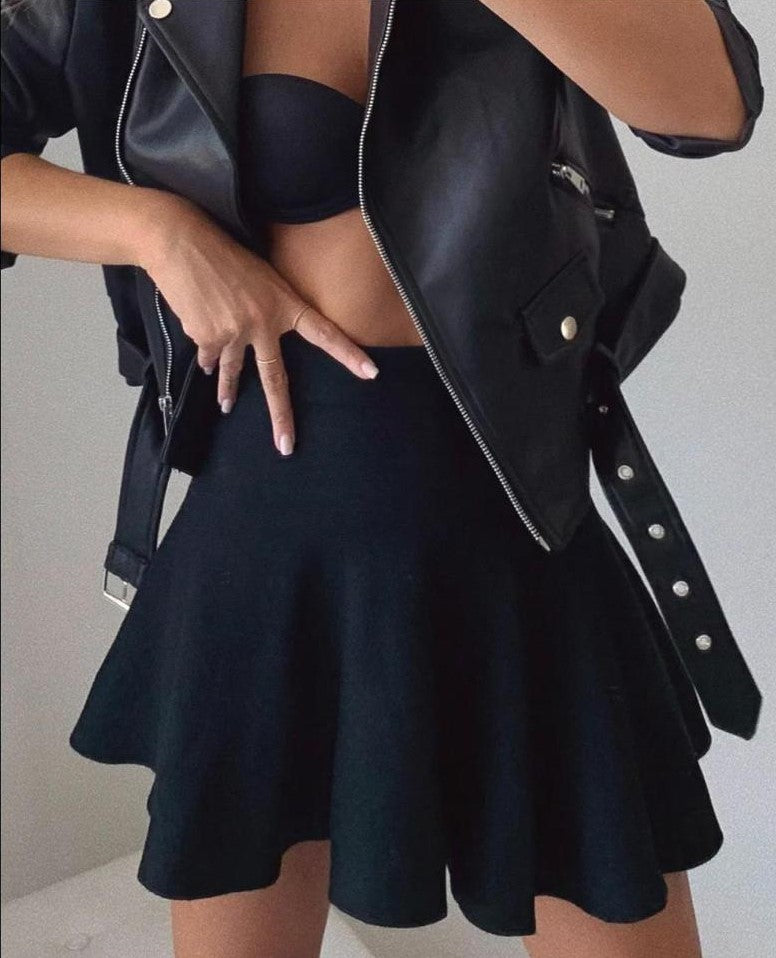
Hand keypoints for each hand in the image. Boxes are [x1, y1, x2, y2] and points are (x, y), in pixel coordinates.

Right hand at [139, 193, 379, 455]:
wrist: (181, 244)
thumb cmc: (224, 254)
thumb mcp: (261, 275)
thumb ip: (268, 309)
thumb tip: (254, 343)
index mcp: (284, 304)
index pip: (324, 333)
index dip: (348, 354)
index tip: (371, 373)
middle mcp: (263, 324)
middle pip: (275, 379)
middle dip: (280, 416)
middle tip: (286, 446)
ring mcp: (235, 334)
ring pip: (233, 373)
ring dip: (228, 392)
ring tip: (226, 407)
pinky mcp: (208, 337)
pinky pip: (210, 356)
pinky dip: (207, 356)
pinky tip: (203, 351)